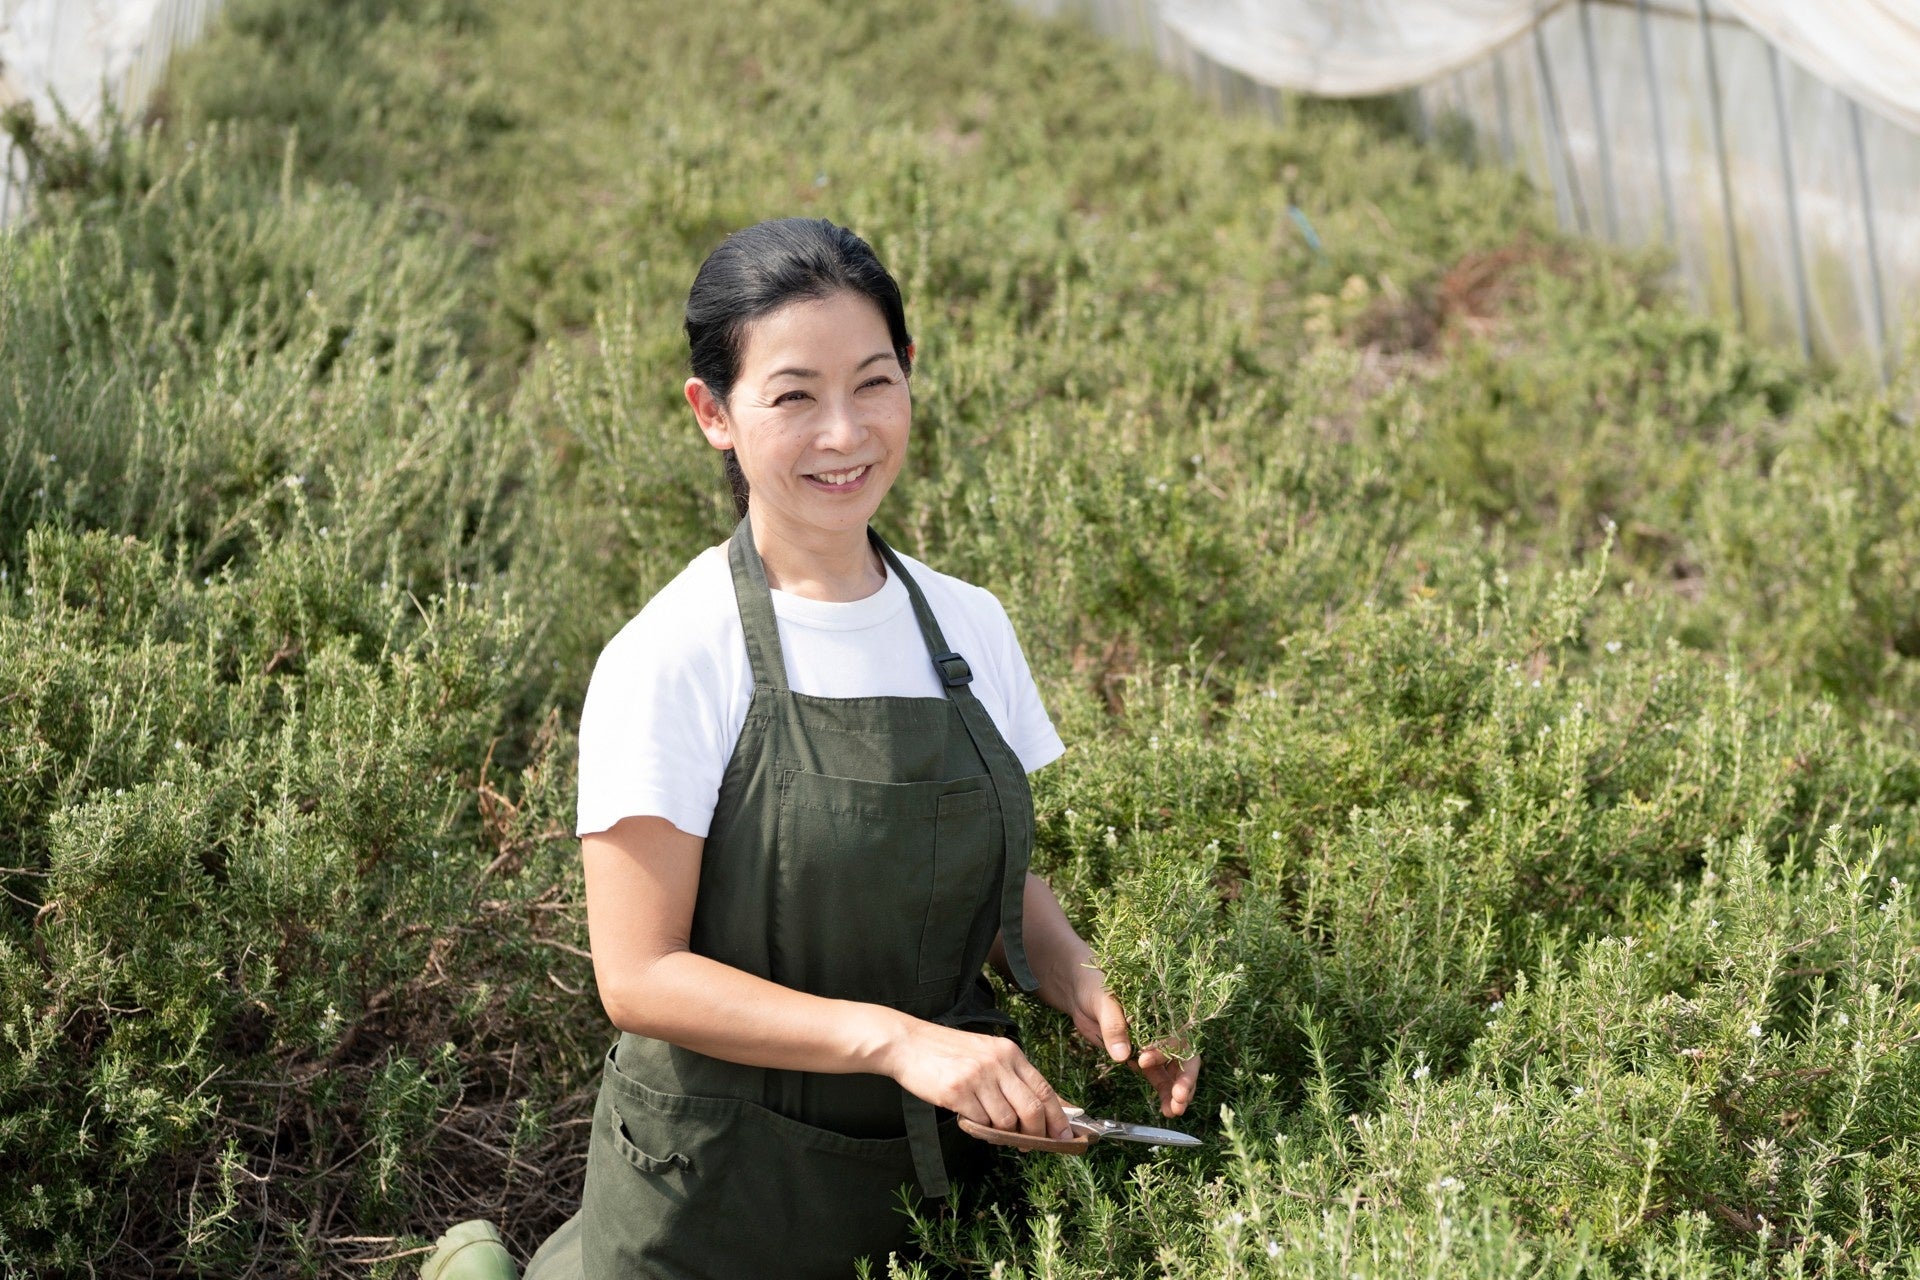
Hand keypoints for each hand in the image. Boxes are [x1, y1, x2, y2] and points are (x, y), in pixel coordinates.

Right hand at [878, 1017, 1073, 1139]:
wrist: (908, 1043)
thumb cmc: (948, 1052)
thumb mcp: (987, 1053)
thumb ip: (1012, 1077)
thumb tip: (1043, 1108)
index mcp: (1010, 1052)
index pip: (1044, 1089)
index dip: (1058, 1117)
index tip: (1065, 1136)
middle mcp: (998, 1063)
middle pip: (1032, 1109)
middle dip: (1036, 1134)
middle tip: (1031, 1145)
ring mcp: (978, 1077)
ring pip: (1007, 1121)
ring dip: (1002, 1133)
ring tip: (990, 1126)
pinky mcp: (958, 1091)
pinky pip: (980, 1123)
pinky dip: (979, 1128)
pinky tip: (969, 1118)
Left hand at [1063, 966, 1201, 1118]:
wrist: (1080, 992)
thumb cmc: (1096, 986)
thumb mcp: (1103, 1000)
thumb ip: (1114, 1025)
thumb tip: (1123, 1055)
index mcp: (1161, 1009)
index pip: (1174, 1032)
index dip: (1166, 1050)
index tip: (1144, 1061)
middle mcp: (1163, 1028)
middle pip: (1183, 1055)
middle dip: (1184, 1078)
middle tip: (1180, 1098)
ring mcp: (1154, 1045)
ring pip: (1173, 1071)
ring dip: (1176, 1092)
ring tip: (1174, 1111)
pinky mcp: (1141, 1058)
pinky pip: (1159, 1078)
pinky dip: (1164, 1093)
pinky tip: (1167, 1110)